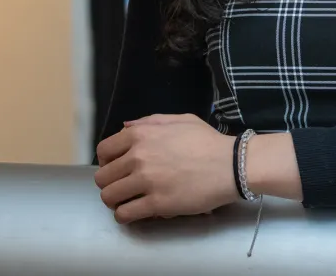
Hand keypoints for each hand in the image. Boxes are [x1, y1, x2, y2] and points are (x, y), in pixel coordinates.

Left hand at [93, 114, 237, 222]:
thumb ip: (149, 122)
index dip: (106, 162)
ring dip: (116, 202)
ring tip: (128, 202)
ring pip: (109, 197)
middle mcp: (138, 157)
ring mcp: (146, 181)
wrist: (232, 165)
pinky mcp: (157, 203)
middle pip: (103, 177)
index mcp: (141, 135)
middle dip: (111, 184)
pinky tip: (135, 213)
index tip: (116, 169)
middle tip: (124, 188)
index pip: (103, 151)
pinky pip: (125, 214)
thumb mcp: (180, 120)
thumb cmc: (208, 142)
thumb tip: (124, 127)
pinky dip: (125, 216)